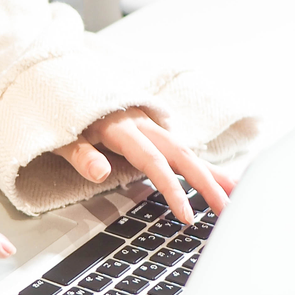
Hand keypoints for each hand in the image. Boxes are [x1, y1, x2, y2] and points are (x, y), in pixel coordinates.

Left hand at [53, 107, 234, 222]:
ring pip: (185, 148)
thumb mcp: (57, 135)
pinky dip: (198, 161)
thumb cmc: (56, 111)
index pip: (152, 161)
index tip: (186, 216)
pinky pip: (176, 145)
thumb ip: (79, 154)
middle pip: (180, 153)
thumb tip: (100, 171)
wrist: (56, 79)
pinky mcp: (148, 125)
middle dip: (207, 182)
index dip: (171, 189)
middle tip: (228, 209)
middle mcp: (139, 121)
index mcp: (119, 125)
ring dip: (211, 171)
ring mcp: (146, 122)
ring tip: (238, 192)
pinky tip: (218, 175)